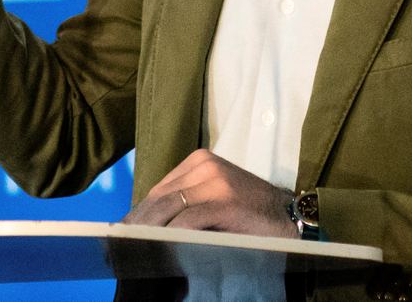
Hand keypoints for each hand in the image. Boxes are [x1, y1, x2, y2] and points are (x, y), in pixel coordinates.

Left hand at [121, 149, 295, 238]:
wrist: (291, 218)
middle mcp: (205, 164)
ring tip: (133, 251)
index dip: (138, 214)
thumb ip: (186, 204)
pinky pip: (188, 220)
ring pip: (168, 208)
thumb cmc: (250, 214)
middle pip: (159, 198)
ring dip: (148, 232)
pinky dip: (170, 237)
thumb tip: (147, 228)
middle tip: (120, 247)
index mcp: (199, 161)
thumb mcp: (215, 200)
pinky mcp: (224, 201)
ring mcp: (215, 180)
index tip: (121, 234)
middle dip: (138, 225)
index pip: (159, 189)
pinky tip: (159, 249)